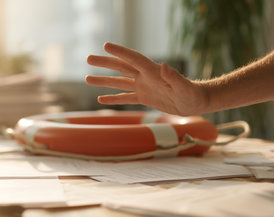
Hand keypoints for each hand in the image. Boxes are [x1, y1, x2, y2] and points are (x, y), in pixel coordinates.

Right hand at [86, 42, 208, 115]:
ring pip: (119, 82)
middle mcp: (145, 77)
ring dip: (104, 80)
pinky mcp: (144, 98)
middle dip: (104, 63)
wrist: (196, 103)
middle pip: (121, 67)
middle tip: (88, 58)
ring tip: (87, 78)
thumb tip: (165, 65)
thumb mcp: (184, 87)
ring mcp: (143, 87)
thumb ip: (174, 77)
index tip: (106, 45)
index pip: (133, 59)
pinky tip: (101, 98)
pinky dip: (113, 98)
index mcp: (152, 71)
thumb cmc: (192, 94)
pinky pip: (125, 98)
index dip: (119, 52)